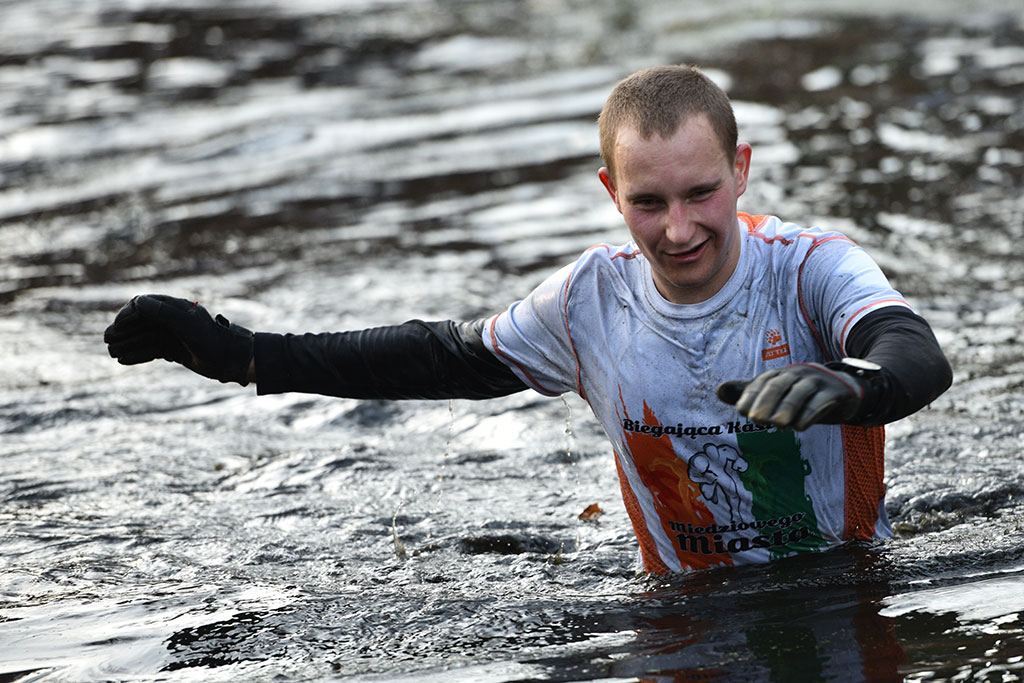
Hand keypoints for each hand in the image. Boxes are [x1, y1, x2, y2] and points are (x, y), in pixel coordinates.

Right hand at [104, 294, 253, 385]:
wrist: (231, 359)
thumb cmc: (211, 340)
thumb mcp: (185, 325)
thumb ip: (162, 312)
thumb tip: (137, 301)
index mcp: (175, 307)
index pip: (144, 305)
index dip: (128, 314)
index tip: (117, 326)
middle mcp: (173, 320)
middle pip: (141, 323)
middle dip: (124, 331)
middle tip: (106, 340)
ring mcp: (174, 335)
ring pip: (145, 338)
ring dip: (128, 344)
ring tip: (111, 353)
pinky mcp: (176, 350)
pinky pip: (152, 350)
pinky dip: (139, 355)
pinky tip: (124, 360)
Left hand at [717, 363, 865, 430]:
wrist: (842, 391)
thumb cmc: (800, 395)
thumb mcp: (775, 394)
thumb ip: (748, 393)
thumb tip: (719, 391)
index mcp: (779, 374)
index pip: (762, 381)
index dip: (750, 395)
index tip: (740, 412)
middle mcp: (796, 373)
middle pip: (779, 384)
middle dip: (766, 401)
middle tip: (756, 420)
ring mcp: (817, 381)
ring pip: (800, 392)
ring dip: (787, 408)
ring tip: (778, 424)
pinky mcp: (834, 392)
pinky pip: (820, 401)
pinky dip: (809, 414)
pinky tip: (799, 427)